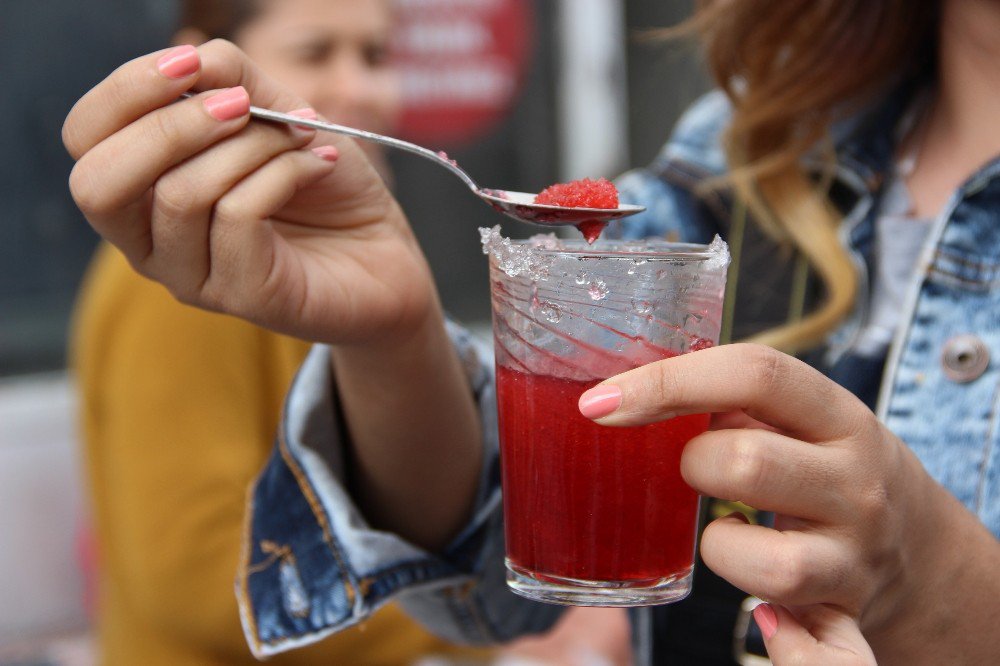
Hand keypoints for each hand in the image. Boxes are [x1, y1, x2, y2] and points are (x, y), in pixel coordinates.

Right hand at [63, 41, 437, 347]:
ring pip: (180, 193)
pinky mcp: (242, 296)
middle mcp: (150, 243)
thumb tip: (194, 58)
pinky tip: (319, 163)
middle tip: (242, 103)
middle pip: (99, 181)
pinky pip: (237, 217)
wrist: (386, 253)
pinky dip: (284, 172)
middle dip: (171, 125)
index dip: (126, 91)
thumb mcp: (275, 116)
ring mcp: (192, 278)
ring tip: (302, 135)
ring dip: (250, 146)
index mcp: (142, 192)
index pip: (85, 139)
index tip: (191, 61)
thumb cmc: (323, 187)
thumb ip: (230, 79)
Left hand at [577, 344, 964, 655]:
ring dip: (716, 542)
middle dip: (691, 464)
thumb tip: (625, 391)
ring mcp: (853, 548)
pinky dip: (754, 601)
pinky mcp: (842, 604)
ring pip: (761, 554)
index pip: (754, 372)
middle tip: (693, 469)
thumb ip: (728, 400)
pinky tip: (753, 587)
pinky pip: (792, 622)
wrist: (916, 547)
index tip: (601, 401)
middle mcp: (854, 477)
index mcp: (836, 413)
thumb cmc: (827, 466)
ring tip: (725, 525)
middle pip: (744, 461)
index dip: (668, 380)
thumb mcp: (799, 419)